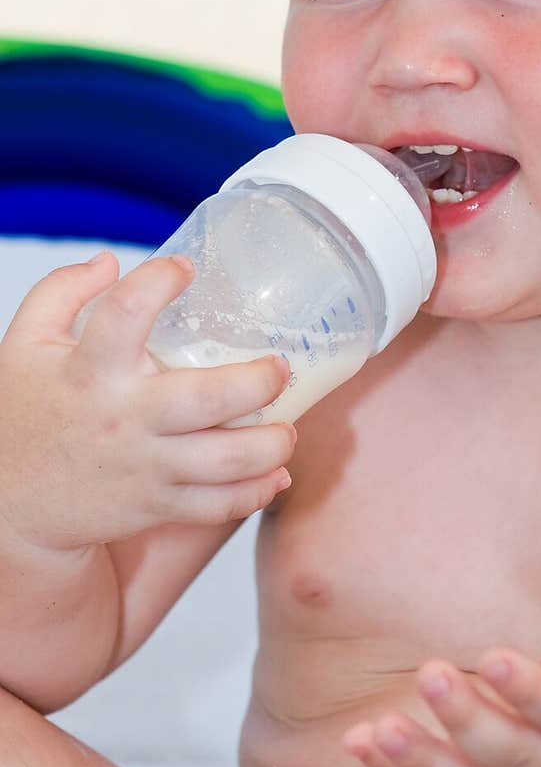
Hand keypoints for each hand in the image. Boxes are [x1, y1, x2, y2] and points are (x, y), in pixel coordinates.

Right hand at [0, 251, 295, 549]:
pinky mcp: (154, 505)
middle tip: (279, 368)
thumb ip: (61, 292)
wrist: (6, 505)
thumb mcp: (24, 342)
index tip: (184, 270)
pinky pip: (217, 505)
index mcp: (88, 370)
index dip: (159, 281)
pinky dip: (256, 492)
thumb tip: (111, 261)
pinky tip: (276, 473)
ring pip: (226, 460)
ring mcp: (143, 467)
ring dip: (271, 443)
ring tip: (287, 426)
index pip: (125, 312)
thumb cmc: (23, 415)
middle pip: (209, 398)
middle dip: (259, 381)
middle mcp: (123, 418)